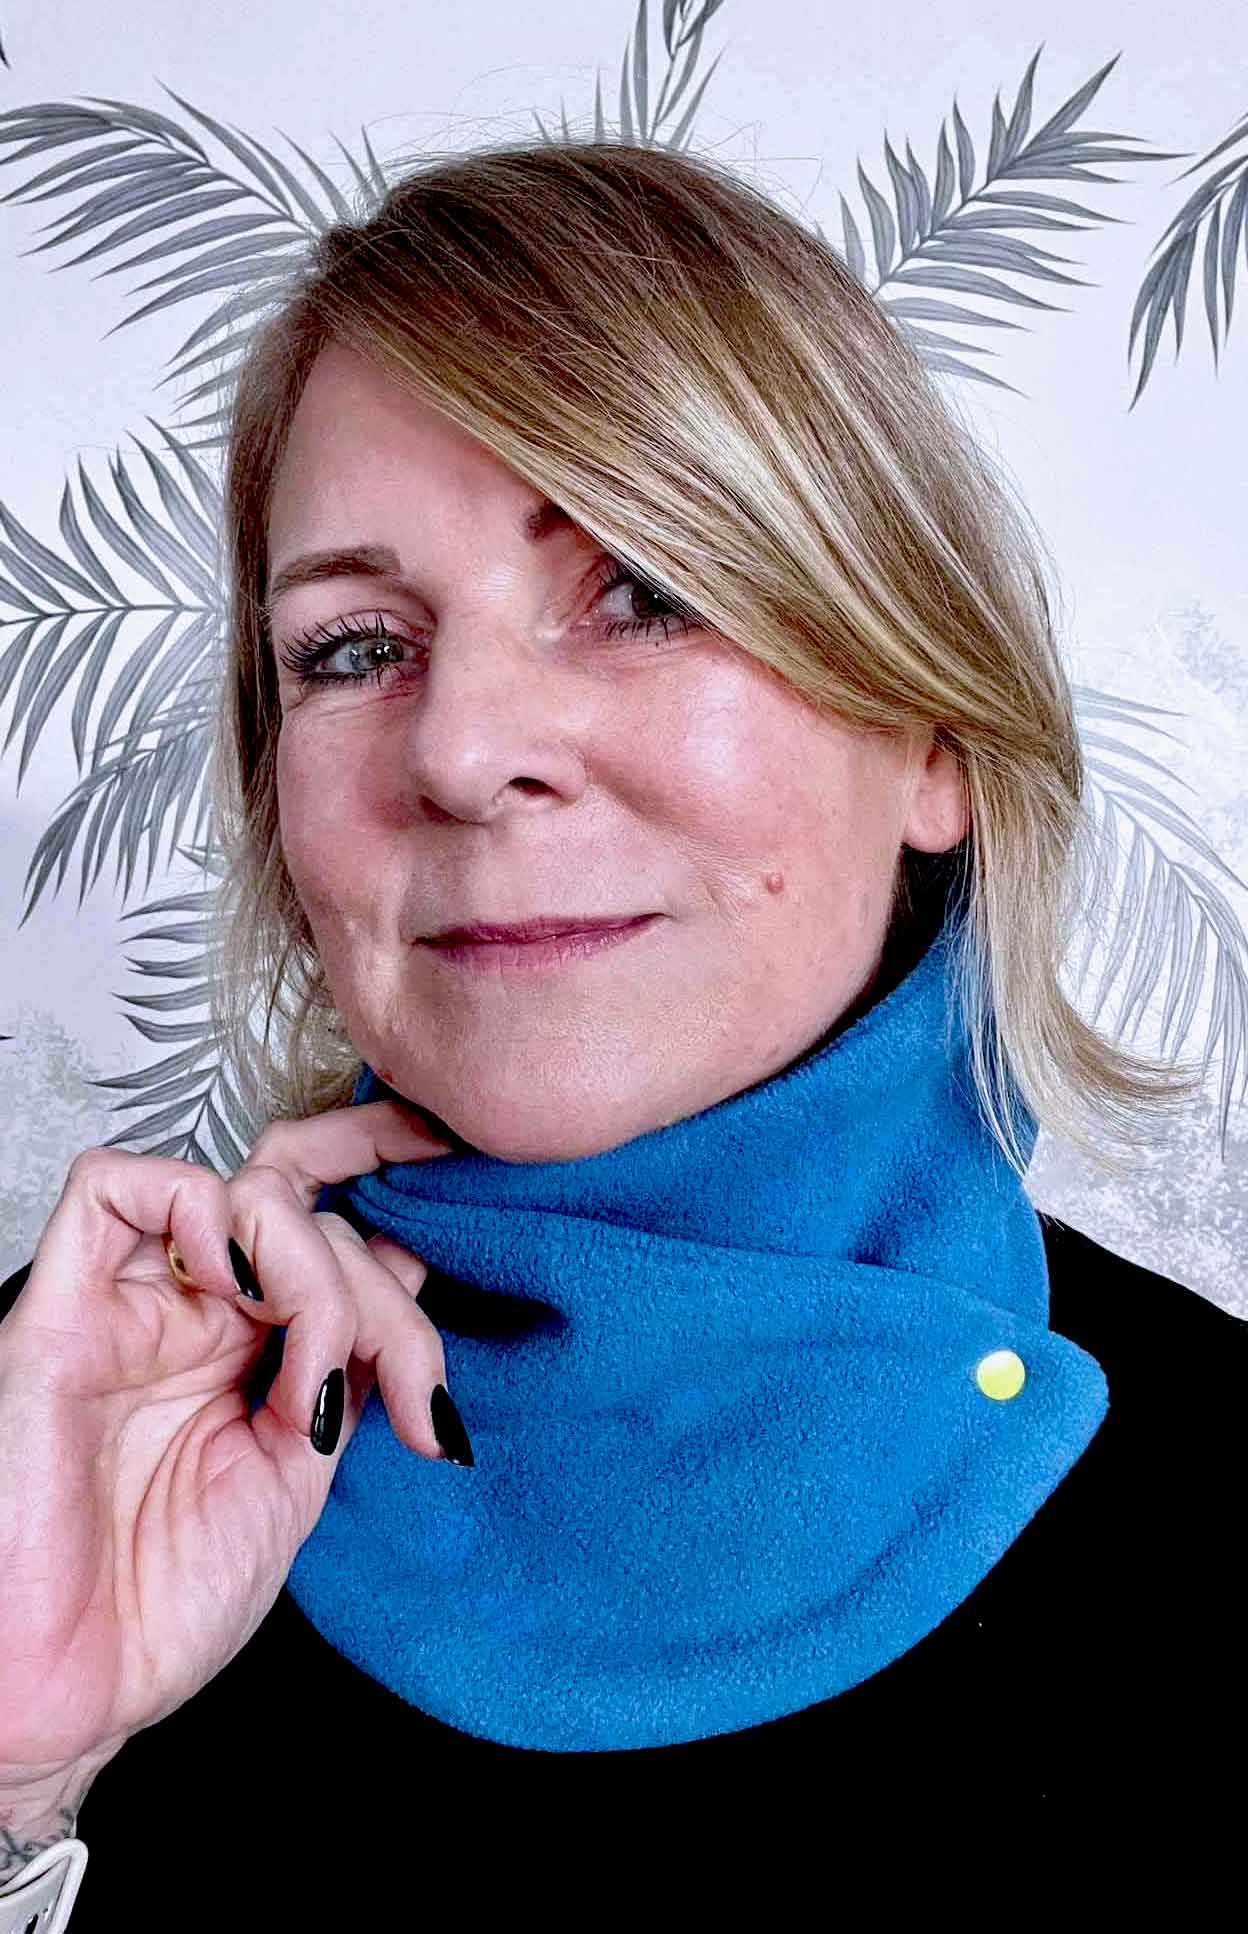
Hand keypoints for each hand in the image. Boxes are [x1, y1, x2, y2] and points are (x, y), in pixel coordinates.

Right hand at [0, 1100, 453, 1783]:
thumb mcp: (301, 1477)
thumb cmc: (164, 1608)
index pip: (331, 1221)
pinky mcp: (59, 1314)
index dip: (396, 1185)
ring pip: (239, 1190)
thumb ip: (347, 1373)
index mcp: (252, 1349)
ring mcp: (131, 1309)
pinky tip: (236, 1289)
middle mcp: (194, 1317)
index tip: (463, 1178)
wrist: (76, 1697)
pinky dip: (198, 1208)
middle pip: (309, 1211)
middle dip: (382, 1294)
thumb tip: (415, 1279)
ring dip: (309, 1261)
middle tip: (404, 1394)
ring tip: (311, 1371)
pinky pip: (111, 1189)